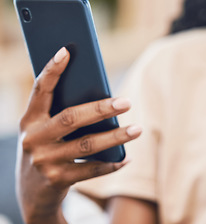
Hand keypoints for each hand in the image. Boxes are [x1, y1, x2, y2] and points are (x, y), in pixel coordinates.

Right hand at [17, 47, 141, 223]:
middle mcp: (34, 139)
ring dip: (116, 137)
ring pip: (87, 145)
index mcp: (29, 120)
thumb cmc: (47, 149)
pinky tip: (128, 158)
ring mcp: (45, 161)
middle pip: (71, 118)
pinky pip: (91, 170)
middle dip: (101, 109)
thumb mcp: (45, 131)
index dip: (52, 70)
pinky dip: (112, 164)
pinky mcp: (58, 180)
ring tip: (138, 129)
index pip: (40, 90)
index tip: (67, 50)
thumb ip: (62, 114)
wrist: (32, 193)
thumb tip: (103, 98)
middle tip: (127, 102)